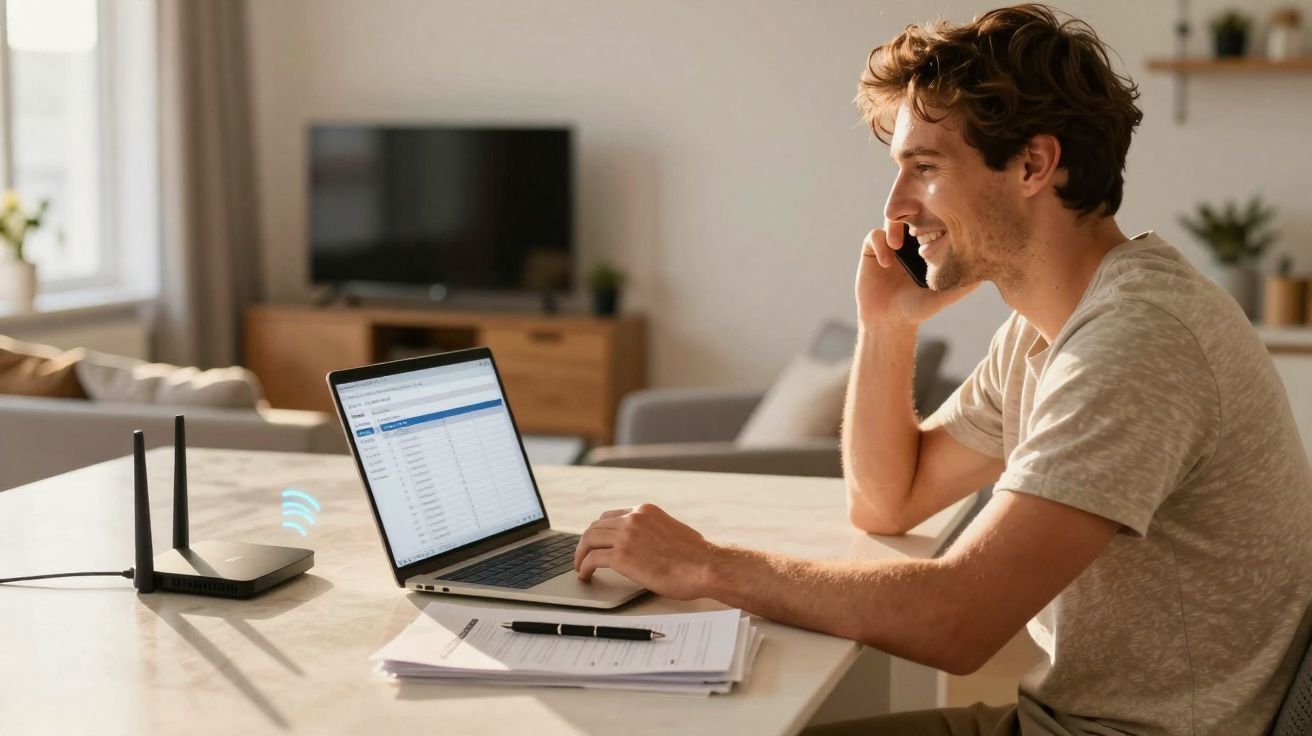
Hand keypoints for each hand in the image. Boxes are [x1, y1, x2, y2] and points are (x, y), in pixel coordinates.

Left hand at [573, 504, 719, 600]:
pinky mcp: (622, 556)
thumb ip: (655, 531)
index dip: (600, 530)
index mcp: (645, 511)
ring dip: (581, 553)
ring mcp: (626, 536)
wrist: (706, 566)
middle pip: (596, 526)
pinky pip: (592, 559)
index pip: (611, 516)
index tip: (596, 541)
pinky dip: (584, 566)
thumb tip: (647, 543)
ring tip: (580, 566)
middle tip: (583, 555)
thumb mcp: (673, 530)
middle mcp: (633, 518)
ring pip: (589, 540)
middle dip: (586, 542)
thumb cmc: (696, 556)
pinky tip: (585, 574)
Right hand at [856, 219, 977, 327]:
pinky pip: (875, 235)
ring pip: (894, 219)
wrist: (887, 321)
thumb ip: (962, 286)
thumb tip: (985, 272)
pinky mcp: (872, 249)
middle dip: (915, 216)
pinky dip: (880, 244)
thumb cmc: (917, 309)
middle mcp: (910, 241)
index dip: (937, 219)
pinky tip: (886, 264)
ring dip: (895, 227)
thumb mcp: (942, 297)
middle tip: (918, 228)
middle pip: (913, 214)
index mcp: (928, 246)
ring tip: (898, 246)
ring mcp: (891, 244)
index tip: (939, 230)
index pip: (934, 221)